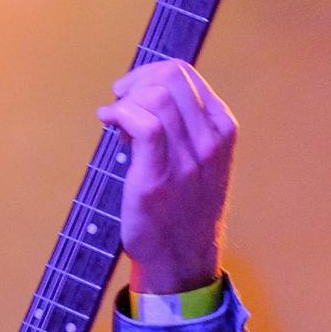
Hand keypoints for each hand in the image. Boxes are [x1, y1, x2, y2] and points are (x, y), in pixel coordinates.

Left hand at [96, 60, 236, 295]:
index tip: (133, 89)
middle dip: (138, 79)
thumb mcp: (200, 161)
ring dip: (126, 98)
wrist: (181, 259)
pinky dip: (120, 113)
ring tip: (114, 116)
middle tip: (120, 97)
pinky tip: (108, 120)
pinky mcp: (157, 179)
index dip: (152, 73)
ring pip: (157, 98)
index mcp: (222, 131)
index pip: (188, 76)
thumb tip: (144, 97)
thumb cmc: (184, 208)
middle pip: (172, 78)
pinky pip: (144, 125)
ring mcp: (187, 161)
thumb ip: (183, 128)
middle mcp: (210, 142)